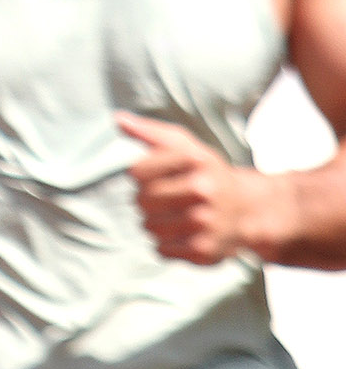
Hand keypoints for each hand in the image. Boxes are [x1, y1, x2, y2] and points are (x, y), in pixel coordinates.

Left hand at [118, 113, 267, 265]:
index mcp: (195, 160)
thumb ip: (151, 132)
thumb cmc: (209, 174)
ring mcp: (204, 222)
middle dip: (147, 199)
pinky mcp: (203, 250)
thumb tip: (118, 119)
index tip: (155, 175)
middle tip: (166, 198)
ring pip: (148, 226)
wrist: (249, 209)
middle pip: (141, 200)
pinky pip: (161, 249)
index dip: (141, 175)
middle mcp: (202, 190)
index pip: (137, 172)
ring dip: (156, 222)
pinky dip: (167, 243)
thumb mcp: (187, 147)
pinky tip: (184, 232)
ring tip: (177, 215)